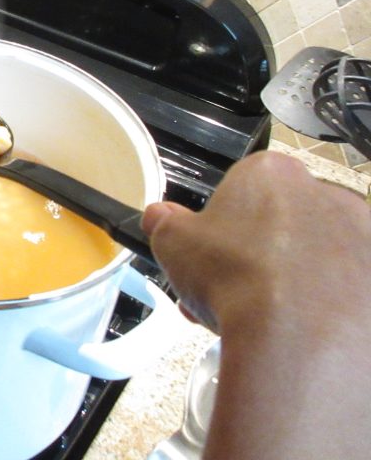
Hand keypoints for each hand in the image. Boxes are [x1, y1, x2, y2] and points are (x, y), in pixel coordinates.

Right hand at [143, 151, 370, 458]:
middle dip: (255, 256)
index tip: (210, 255)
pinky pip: (344, 290)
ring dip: (289, 281)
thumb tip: (159, 217)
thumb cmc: (241, 277)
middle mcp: (324, 193)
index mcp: (271, 173)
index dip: (220, 227)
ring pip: (314, 257)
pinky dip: (322, 307)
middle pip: (281, 223)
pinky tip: (296, 332)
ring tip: (258, 322)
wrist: (301, 336)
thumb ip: (164, 224)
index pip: (242, 190)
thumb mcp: (174, 245)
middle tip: (226, 294)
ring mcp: (361, 237)